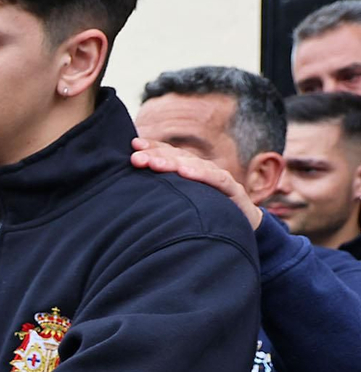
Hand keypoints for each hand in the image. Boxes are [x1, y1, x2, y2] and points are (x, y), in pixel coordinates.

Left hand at [131, 138, 261, 229]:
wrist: (242, 227)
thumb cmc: (205, 213)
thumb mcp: (180, 201)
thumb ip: (161, 192)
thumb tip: (128, 189)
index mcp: (189, 170)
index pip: (170, 153)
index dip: (153, 147)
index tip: (134, 144)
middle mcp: (203, 170)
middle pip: (178, 157)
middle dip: (156, 155)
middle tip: (135, 158)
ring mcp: (218, 178)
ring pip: (195, 165)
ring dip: (172, 163)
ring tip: (153, 163)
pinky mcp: (233, 190)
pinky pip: (217, 180)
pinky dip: (201, 174)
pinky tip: (185, 172)